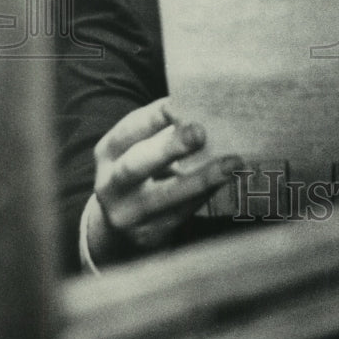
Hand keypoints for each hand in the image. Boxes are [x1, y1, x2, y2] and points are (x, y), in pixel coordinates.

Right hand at [87, 96, 242, 263]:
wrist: (121, 223)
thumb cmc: (140, 170)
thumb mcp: (138, 148)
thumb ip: (162, 131)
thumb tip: (204, 109)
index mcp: (107, 153)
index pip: (128, 131)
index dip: (153, 117)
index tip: (178, 103)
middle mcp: (111, 185)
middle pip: (136, 166)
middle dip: (169, 148)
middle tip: (199, 132)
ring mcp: (129, 214)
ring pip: (165, 197)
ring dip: (202, 178)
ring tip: (230, 163)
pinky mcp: (150, 235)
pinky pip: (182, 212)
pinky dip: (205, 193)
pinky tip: (225, 179)